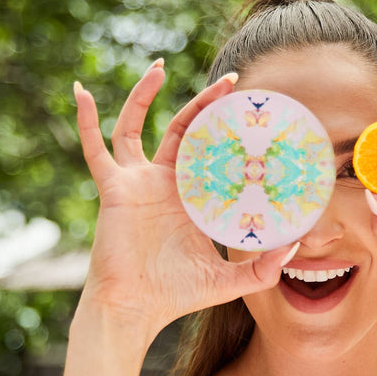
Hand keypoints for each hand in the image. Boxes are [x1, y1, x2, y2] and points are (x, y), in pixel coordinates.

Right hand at [73, 62, 300, 339]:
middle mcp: (163, 183)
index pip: (213, 153)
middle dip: (205, 102)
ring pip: (137, 125)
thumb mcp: (229, 282)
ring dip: (145, 94)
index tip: (253, 113)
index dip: (230, 133)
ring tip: (161, 66)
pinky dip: (86, 120)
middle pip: (184, 128)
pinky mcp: (114, 188)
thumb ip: (263, 270)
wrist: (135, 308)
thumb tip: (294, 247)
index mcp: (191, 198)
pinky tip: (81, 92)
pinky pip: (95, 147)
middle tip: (232, 80)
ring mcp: (136, 182)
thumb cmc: (176, 297)